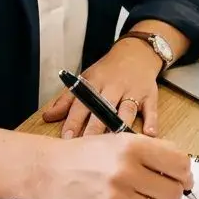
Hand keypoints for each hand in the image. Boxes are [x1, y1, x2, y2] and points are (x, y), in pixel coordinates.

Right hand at [40, 133, 192, 198]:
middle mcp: (127, 170)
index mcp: (133, 146)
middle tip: (162, 190)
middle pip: (175, 191)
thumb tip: (183, 170)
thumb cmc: (87, 155)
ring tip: (144, 198)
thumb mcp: (120, 140)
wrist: (51, 171)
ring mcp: (119, 196)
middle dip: (173, 192)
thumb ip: (153, 151)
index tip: (182, 178)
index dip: (185, 173)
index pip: (180, 164)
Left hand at [42, 39, 163, 136]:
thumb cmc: (107, 71)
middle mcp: (113, 87)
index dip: (74, 121)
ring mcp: (133, 91)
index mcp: (94, 83)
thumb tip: (47, 117)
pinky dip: (151, 121)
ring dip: (120, 126)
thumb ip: (67, 100)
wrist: (136, 52)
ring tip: (115, 144)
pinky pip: (151, 109)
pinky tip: (148, 134)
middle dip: (95, 128)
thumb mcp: (85, 80)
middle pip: (103, 108)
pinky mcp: (149, 95)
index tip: (67, 138)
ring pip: (127, 109)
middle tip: (88, 146)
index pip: (81, 104)